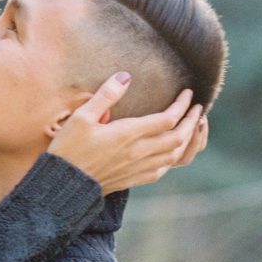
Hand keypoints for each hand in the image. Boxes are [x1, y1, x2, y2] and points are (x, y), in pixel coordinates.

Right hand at [47, 74, 205, 194]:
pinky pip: (163, 169)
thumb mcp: (82, 117)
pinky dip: (173, 158)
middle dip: (192, 122)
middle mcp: (138, 152)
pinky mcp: (133, 179)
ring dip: (187, 140)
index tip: (188, 94)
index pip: (167, 119)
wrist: (63, 185)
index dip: (182, 105)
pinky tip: (170, 151)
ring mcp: (138, 168)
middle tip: (198, 109)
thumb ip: (106, 95)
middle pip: (178, 137)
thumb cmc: (68, 148)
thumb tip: (125, 76)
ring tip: (191, 127)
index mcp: (127, 134)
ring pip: (175, 155)